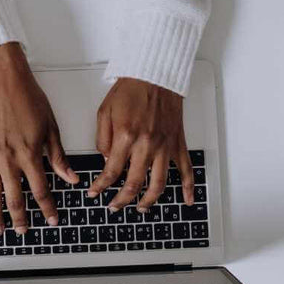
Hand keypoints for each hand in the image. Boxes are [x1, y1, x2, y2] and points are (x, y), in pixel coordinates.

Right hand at [0, 43, 77, 235]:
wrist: (2, 79)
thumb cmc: (27, 98)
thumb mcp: (50, 127)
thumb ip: (58, 156)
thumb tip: (71, 178)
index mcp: (29, 154)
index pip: (40, 190)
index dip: (47, 208)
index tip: (52, 220)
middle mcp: (7, 159)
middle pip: (14, 198)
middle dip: (20, 219)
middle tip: (23, 231)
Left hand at [89, 78, 193, 211]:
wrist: (155, 74)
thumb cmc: (131, 89)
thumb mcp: (105, 112)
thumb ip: (103, 140)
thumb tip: (106, 161)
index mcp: (126, 136)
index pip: (111, 171)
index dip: (100, 187)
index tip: (94, 193)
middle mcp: (146, 145)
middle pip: (134, 184)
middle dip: (121, 200)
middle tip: (114, 206)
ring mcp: (164, 146)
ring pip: (158, 184)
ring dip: (149, 201)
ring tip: (140, 208)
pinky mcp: (177, 143)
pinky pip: (186, 169)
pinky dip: (188, 187)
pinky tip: (186, 200)